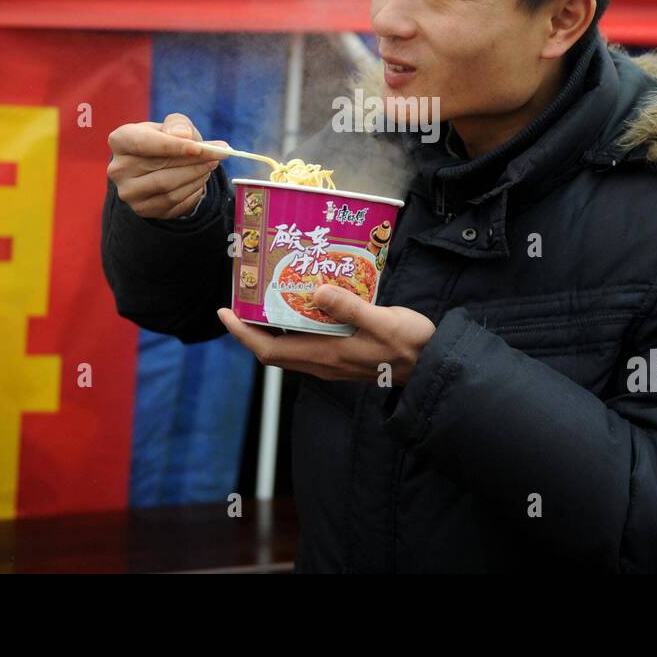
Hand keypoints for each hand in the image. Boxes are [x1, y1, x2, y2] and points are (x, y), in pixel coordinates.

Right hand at [107, 112, 229, 219]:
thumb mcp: (172, 125)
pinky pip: (173, 202)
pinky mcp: (141, 209)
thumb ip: (178, 124)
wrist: (160, 167)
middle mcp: (118, 168)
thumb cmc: (166, 140)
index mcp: (120, 140)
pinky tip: (199, 180)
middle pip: (161, 166)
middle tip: (219, 154)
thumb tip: (184, 135)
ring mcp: (128, 192)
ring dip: (196, 175)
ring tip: (210, 165)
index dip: (173, 146)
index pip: (144, 143)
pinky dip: (192, 190)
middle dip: (195, 160)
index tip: (200, 148)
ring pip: (169, 186)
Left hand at [217, 284, 435, 385]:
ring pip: (289, 347)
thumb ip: (349, 307)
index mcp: (325, 355)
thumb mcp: (382, 321)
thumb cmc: (410, 343)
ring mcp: (332, 361)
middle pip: (273, 350)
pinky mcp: (342, 356)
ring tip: (266, 297)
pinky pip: (306, 343)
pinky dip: (294, 326)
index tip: (225, 312)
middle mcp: (323, 363)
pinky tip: (302, 303)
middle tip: (242, 297)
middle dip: (251, 327)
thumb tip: (315, 292)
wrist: (431, 364)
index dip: (242, 333)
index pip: (269, 350)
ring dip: (272, 326)